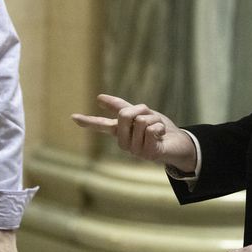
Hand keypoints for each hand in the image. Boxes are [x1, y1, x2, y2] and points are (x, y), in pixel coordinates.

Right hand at [71, 94, 196, 172]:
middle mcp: (124, 143)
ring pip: (141, 121)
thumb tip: (98, 97)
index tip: (73, 116)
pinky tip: (161, 137)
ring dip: (154, 120)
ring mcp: (135, 150)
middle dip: (141, 110)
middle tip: (150, 119)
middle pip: (125, 114)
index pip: (101, 125)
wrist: (179, 143)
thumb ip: (120, 106)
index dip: (88, 121)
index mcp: (120, 132)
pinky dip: (160, 128)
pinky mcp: (147, 153)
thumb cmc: (157, 128)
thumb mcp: (139, 113)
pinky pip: (150, 129)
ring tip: (158, 130)